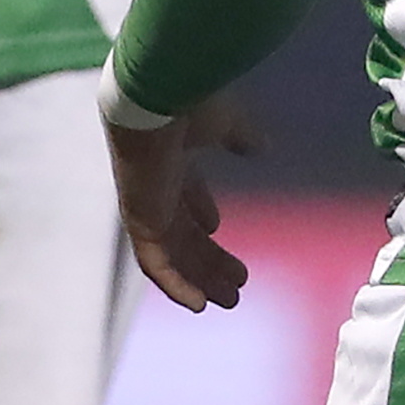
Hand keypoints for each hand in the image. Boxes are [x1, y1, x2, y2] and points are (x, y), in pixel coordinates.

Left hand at [107, 97, 257, 310]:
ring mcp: (147, 208)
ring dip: (200, 278)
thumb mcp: (224, 123)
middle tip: (237, 282)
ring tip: (229, 299)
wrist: (154, 100)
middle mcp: (156, 188)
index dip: (200, 212)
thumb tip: (263, 146)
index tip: (216, 228)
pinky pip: (155, 265)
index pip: (183, 195)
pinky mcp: (141, 223)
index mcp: (171, 162)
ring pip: (174, 255)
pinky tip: (199, 304)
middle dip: (210, 259)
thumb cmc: (187, 105)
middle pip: (184, 234)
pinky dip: (175, 286)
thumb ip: (241, 137)